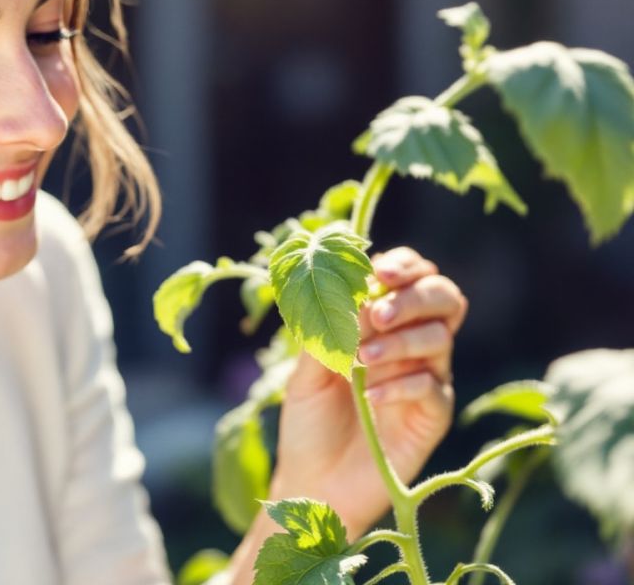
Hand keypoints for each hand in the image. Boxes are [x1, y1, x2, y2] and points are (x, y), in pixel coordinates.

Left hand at [268, 246, 468, 538]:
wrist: (314, 481)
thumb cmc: (308, 422)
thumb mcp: (305, 371)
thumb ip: (327, 332)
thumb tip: (354, 292)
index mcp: (380, 323)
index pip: (410, 276)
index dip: (404, 266)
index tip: (381, 274)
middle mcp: (411, 344)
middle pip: (443, 297)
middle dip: (413, 297)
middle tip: (377, 315)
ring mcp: (427, 378)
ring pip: (440, 338)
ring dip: (401, 342)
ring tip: (362, 361)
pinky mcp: (433, 416)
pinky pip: (434, 387)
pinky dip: (403, 385)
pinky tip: (371, 398)